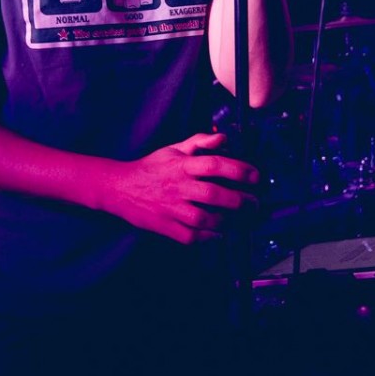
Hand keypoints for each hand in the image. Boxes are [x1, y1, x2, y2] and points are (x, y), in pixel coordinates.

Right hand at [103, 132, 258, 243]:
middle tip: (254, 203)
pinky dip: (207, 237)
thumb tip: (224, 137)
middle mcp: (177, 187)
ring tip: (237, 219)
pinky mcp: (165, 226)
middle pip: (213, 194)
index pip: (213, 164)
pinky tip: (218, 234)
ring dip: (225, 220)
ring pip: (203, 218)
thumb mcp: (173, 149)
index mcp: (181, 166)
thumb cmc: (151, 167)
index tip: (255, 176)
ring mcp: (170, 209)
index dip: (238, 169)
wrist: (119, 188)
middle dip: (239, 200)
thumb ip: (200, 142)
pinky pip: (190, 237)